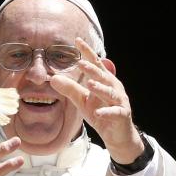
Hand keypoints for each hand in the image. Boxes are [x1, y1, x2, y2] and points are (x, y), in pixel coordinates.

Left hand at [50, 37, 143, 163]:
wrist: (116, 135)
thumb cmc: (100, 112)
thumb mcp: (82, 100)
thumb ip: (70, 89)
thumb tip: (53, 78)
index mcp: (104, 80)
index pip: (95, 63)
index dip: (87, 52)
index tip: (77, 40)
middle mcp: (113, 87)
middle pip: (102, 76)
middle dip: (92, 69)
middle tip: (80, 63)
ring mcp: (119, 101)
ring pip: (110, 92)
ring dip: (100, 88)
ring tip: (89, 84)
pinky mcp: (122, 115)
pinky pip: (115, 112)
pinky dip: (107, 112)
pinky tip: (98, 113)